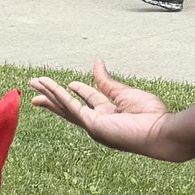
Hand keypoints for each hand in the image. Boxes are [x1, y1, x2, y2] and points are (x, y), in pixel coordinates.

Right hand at [31, 60, 181, 158]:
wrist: (161, 132)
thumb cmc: (152, 116)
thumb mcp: (126, 93)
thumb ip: (107, 81)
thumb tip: (96, 63)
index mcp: (110, 112)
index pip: (90, 98)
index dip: (79, 89)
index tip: (71, 82)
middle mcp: (99, 120)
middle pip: (71, 106)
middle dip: (53, 96)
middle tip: (36, 86)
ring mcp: (94, 125)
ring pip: (66, 107)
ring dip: (49, 94)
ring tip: (34, 83)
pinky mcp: (93, 126)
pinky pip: (72, 108)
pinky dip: (59, 97)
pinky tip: (47, 88)